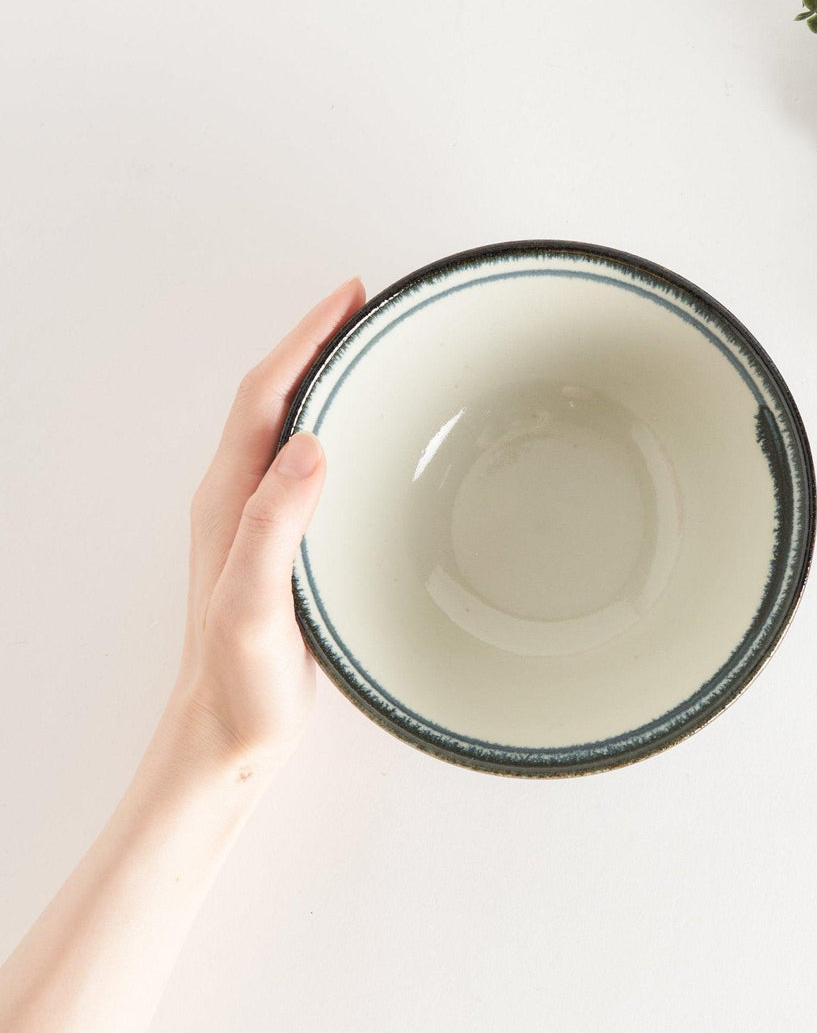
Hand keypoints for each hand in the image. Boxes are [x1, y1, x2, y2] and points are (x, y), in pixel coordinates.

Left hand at [167, 277, 366, 766]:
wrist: (229, 732)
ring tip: (371, 355)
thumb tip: (310, 445)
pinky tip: (368, 440)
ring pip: (292, 428)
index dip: (304, 340)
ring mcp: (263, 522)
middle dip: (317, 344)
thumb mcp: (252, 603)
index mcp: (229, 500)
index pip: (265, 396)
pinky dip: (340, 431)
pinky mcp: (288, 546)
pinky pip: (309, 468)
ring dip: (326, 382)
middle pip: (275, 398)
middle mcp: (241, 500)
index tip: (347, 299)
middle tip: (366, 310)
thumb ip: (273, 525)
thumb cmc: (238, 680)